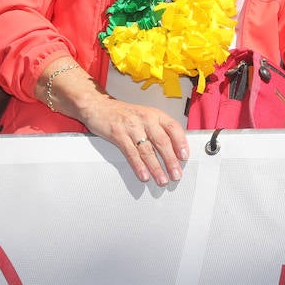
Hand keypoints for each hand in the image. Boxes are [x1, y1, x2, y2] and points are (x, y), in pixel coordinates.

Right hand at [75, 96, 189, 185]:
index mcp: (155, 114)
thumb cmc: (124, 113)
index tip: (185, 156)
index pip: (173, 128)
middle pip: (162, 142)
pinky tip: (144, 175)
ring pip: (147, 150)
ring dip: (156, 167)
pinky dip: (138, 166)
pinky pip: (131, 153)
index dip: (181, 142)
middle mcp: (146, 119)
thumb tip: (174, 149)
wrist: (99, 105)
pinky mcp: (118, 134)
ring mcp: (132, 126)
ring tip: (162, 179)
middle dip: (170, 161)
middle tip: (176, 174)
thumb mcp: (146, 116)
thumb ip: (158, 130)